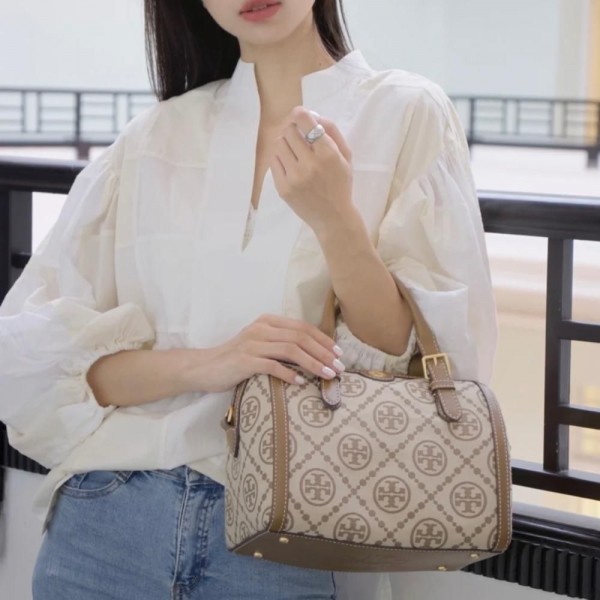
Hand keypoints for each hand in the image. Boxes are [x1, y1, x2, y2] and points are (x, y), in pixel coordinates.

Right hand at [181, 314, 344, 392]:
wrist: (204, 368)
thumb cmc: (236, 359)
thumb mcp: (260, 344)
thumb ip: (281, 343)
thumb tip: (314, 353)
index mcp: (267, 321)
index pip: (302, 327)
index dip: (323, 339)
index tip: (339, 353)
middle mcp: (261, 329)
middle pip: (300, 337)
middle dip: (324, 352)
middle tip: (339, 367)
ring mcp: (252, 344)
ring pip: (291, 350)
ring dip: (313, 363)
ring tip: (328, 375)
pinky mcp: (245, 361)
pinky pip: (273, 366)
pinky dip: (290, 374)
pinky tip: (301, 383)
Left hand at [270, 106, 354, 234]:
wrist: (333, 217)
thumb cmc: (340, 184)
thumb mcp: (345, 156)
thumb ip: (332, 131)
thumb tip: (313, 114)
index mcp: (328, 154)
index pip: (305, 121)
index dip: (300, 114)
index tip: (300, 115)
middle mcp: (309, 164)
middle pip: (289, 131)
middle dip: (294, 130)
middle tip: (299, 136)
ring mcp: (294, 177)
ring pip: (279, 144)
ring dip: (286, 143)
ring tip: (295, 152)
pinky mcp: (283, 188)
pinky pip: (274, 161)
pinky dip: (281, 159)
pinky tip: (290, 165)